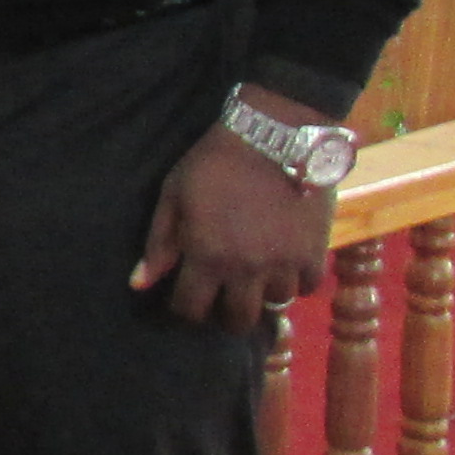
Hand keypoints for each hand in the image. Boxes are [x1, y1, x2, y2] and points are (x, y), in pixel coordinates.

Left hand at [131, 101, 338, 330]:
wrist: (274, 134)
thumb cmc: (215, 162)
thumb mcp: (174, 196)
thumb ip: (158, 243)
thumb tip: (139, 285)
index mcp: (206, 257)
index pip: (191, 310)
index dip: (186, 308)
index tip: (188, 296)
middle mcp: (246, 269)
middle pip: (238, 320)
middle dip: (226, 314)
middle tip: (224, 297)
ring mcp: (284, 262)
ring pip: (275, 305)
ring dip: (263, 295)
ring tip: (256, 278)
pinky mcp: (315, 251)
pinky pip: (308, 287)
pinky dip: (297, 282)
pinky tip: (285, 266)